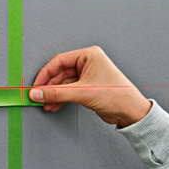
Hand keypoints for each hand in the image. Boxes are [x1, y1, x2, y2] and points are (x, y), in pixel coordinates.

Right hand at [30, 46, 151, 127]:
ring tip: (44, 103)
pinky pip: (68, 90)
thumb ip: (56, 93)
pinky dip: (60, 98)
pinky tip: (53, 105)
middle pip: (59, 73)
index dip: (45, 74)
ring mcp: (88, 75)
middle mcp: (88, 63)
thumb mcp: (82, 93)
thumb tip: (36, 93)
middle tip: (38, 96)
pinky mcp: (87, 87)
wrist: (132, 112)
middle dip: (49, 86)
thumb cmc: (117, 96)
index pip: (59, 61)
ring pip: (63, 83)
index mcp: (89, 55)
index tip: (36, 85)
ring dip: (53, 94)